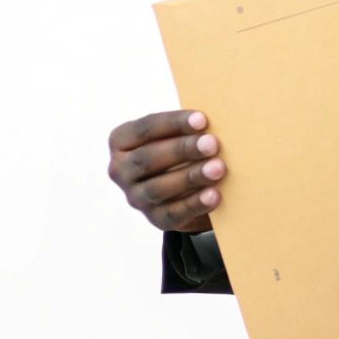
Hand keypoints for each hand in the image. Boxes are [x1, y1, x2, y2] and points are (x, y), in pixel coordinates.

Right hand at [107, 109, 225, 232]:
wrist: (184, 190)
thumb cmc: (180, 151)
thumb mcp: (175, 136)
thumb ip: (185, 130)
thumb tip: (209, 125)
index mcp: (121, 142)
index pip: (145, 129)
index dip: (173, 123)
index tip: (202, 120)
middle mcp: (121, 170)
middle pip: (148, 158)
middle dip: (182, 150)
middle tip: (212, 143)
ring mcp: (135, 197)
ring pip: (158, 188)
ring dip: (190, 177)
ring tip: (218, 167)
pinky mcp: (154, 219)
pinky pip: (173, 213)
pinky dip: (194, 204)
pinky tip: (214, 195)